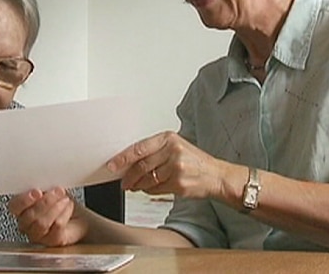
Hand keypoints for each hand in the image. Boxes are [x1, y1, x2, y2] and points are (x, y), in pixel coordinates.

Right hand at [8, 187, 88, 245]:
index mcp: (21, 208)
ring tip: (65, 199)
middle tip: (58, 191)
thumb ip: (43, 186)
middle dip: (46, 202)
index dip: (24, 200)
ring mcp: (38, 234)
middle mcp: (26, 223)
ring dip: (55, 208)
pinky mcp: (52, 241)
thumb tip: (44, 179)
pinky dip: (64, 214)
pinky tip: (68, 207)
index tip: (37, 192)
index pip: (14, 206)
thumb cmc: (60, 201)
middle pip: (29, 216)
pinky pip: (56, 228)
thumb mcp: (50, 188)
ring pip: (41, 224)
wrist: (78, 216)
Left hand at [107, 131, 227, 199]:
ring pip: (148, 179)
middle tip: (122, 181)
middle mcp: (173, 150)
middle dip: (128, 176)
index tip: (112, 164)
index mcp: (169, 138)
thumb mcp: (176, 148)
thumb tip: (129, 161)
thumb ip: (155, 151)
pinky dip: (149, 190)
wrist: (216, 175)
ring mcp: (176, 167)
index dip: (123, 158)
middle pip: (141, 165)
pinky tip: (149, 188)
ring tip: (133, 186)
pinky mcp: (179, 183)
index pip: (139, 148)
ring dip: (137, 185)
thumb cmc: (194, 161)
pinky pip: (156, 189)